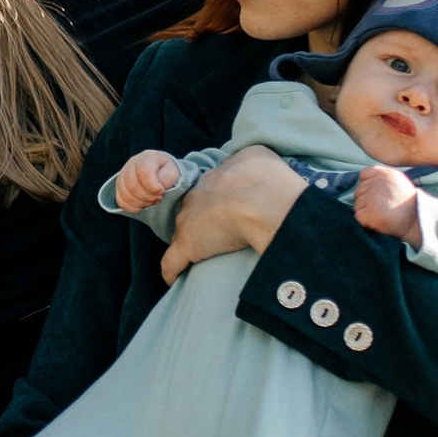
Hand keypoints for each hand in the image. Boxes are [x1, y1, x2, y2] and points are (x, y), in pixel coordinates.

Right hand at [109, 148, 182, 213]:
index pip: (143, 172)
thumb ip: (165, 180)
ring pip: (126, 195)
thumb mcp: (172, 173)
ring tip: (151, 201)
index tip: (161, 191)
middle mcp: (131, 164)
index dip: (153, 186)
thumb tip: (156, 190)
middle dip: (148, 196)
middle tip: (158, 198)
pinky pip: (121, 201)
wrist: (159, 171)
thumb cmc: (166, 172)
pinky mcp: (119, 187)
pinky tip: (143, 205)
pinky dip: (133, 207)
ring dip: (141, 203)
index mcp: (147, 157)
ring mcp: (123, 175)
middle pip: (133, 185)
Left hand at [160, 146, 306, 281]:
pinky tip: (174, 280)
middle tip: (220, 236)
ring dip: (191, 245)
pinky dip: (172, 272)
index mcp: (214, 179)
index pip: (209, 192)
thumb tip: (253, 168)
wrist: (260, 199)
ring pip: (183, 234)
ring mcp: (189, 222)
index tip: (227, 213)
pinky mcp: (187, 245)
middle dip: (202, 222)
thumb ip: (250, 161)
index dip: (217, 203)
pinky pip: (171, 263)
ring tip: (203, 259)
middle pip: (193, 211)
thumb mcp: (259, 156)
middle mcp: (197, 197)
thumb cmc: (266, 178)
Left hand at [353, 162, 424, 245]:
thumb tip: (363, 180)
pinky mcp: (369, 212)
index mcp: (385, 174)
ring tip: (381, 215)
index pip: (363, 175)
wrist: (418, 223)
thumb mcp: (399, 182)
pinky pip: (358, 216)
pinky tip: (377, 222)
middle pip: (359, 191)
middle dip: (366, 201)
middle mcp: (378, 183)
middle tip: (381, 209)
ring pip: (357, 204)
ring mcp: (373, 198)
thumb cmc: (409, 205)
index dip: (367, 186)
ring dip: (365, 212)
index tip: (376, 196)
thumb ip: (382, 178)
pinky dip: (365, 222)